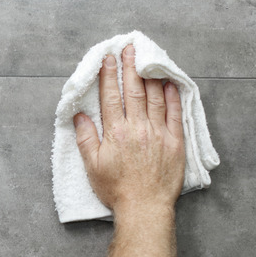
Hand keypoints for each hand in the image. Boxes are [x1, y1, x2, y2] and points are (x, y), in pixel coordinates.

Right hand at [74, 45, 184, 213]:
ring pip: (154, 97)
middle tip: (129, 48)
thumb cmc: (116, 189)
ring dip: (150, 76)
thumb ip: (86, 139)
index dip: (109, 75)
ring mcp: (159, 133)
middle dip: (130, 67)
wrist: (144, 207)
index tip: (108, 58)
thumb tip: (80, 116)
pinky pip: (175, 113)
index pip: (111, 97)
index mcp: (116, 132)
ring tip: (147, 59)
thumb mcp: (92, 166)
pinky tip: (170, 83)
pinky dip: (173, 96)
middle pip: (133, 91)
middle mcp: (138, 128)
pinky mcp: (175, 142)